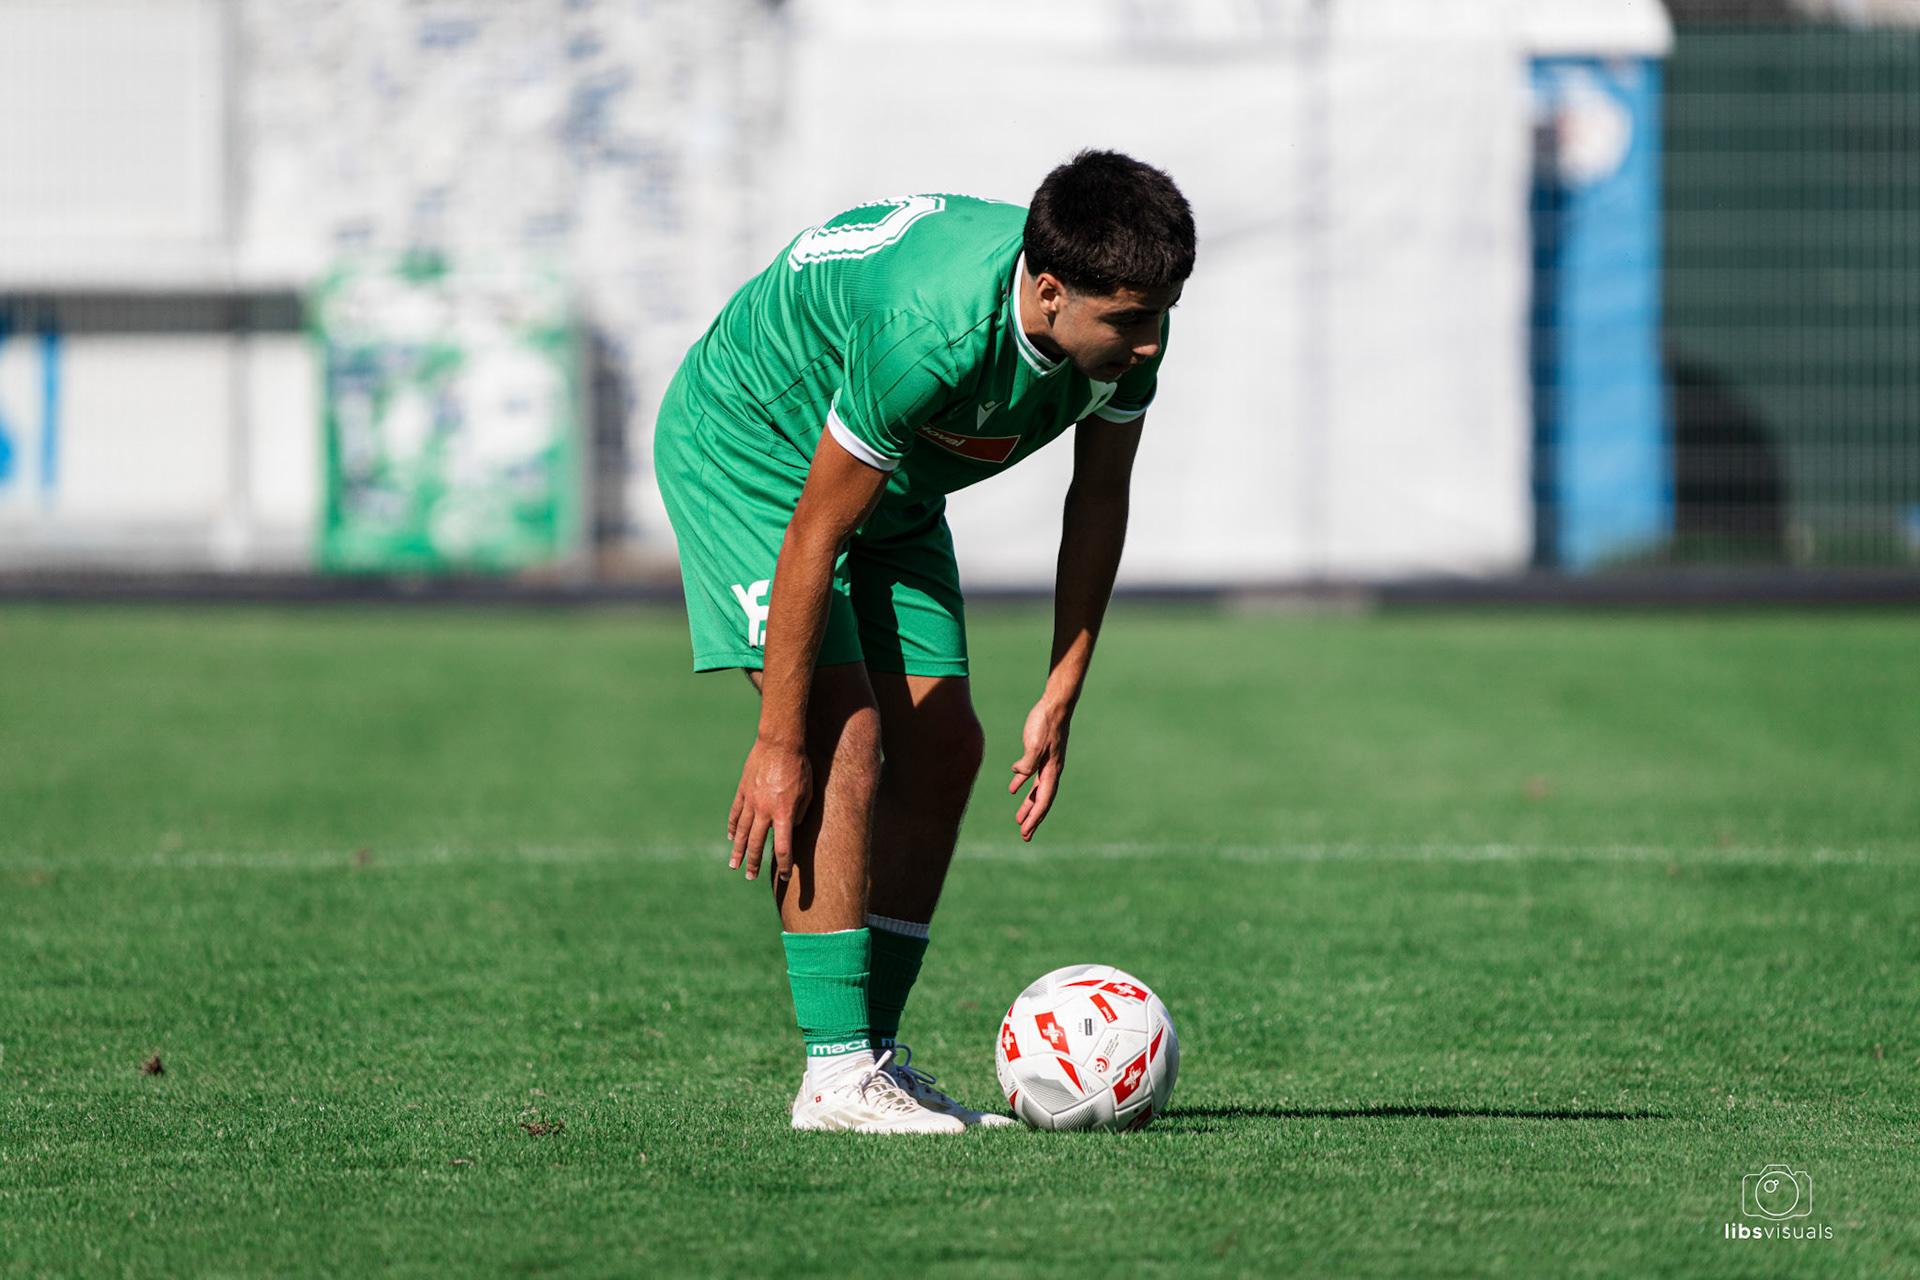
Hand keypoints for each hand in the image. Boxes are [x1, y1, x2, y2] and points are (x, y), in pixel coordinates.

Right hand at [729, 737, 811, 880]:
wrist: (780, 742)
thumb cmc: (800, 767)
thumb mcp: (807, 793)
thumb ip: (799, 814)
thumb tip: (790, 829)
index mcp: (784, 814)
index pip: (783, 848)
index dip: (784, 865)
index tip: (785, 876)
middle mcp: (765, 811)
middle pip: (756, 844)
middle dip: (754, 863)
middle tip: (750, 877)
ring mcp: (751, 801)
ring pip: (741, 832)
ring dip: (737, 851)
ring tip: (734, 865)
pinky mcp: (743, 791)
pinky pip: (735, 813)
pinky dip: (732, 827)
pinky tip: (731, 837)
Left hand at [1008, 696, 1071, 841]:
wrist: (1055, 705)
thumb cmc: (1045, 723)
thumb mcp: (1034, 743)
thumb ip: (1027, 762)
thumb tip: (1019, 776)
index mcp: (1052, 771)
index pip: (1043, 800)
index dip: (1034, 818)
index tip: (1025, 832)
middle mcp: (1051, 770)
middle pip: (1041, 801)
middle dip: (1033, 819)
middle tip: (1025, 836)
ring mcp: (1046, 763)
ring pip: (1036, 790)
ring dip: (1028, 805)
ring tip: (1018, 819)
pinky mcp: (1040, 754)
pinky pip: (1030, 773)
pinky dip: (1021, 783)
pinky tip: (1013, 788)